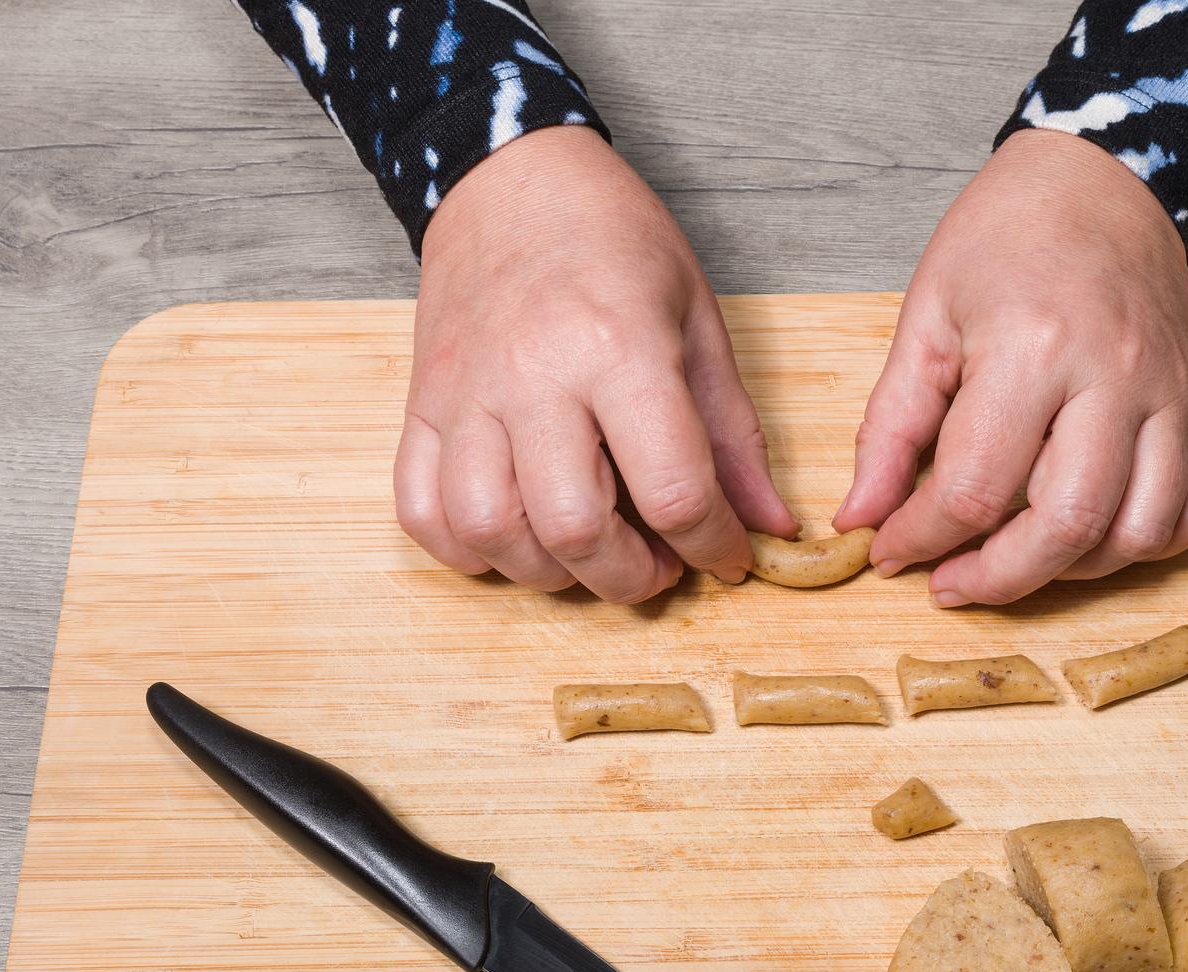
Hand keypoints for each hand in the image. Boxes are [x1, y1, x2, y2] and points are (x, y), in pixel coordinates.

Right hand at [395, 126, 797, 601]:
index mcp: (617, 347)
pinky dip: (467, 548)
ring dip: (549, 572)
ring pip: (490, 531)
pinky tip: (515, 535)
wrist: (510, 179)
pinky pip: (423, 512)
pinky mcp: (420, 405)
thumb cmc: (613, 242)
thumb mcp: (698, 321)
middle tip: (657, 563)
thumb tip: (768, 526)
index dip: (713, 544)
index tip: (726, 554)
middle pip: (574, 529)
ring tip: (589, 551)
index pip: (672, 488)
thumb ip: (733, 434)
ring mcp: (464, 393)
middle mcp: (533, 376)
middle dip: (630, 576)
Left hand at [834, 129, 1187, 606]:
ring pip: (1139, 532)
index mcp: (1031, 349)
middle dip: (998, 578)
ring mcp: (1169, 396)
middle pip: (1065, 527)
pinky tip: (1095, 537)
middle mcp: (1112, 379)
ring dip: (1073, 572)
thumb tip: (860, 518)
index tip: (891, 550)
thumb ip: (889, 428)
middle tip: (950, 583)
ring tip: (1019, 558)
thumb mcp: (926, 318)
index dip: (921, 538)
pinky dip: (1150, 544)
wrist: (1100, 177)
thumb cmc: (1004, 237)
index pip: (972, 489)